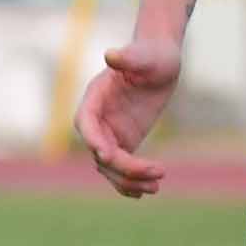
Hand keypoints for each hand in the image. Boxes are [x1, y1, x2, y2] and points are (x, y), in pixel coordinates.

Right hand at [76, 32, 182, 196]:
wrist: (160, 61)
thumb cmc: (152, 55)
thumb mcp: (144, 56)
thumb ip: (128, 57)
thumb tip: (110, 55)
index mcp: (96, 96)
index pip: (85, 122)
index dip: (93, 140)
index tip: (109, 155)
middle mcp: (98, 118)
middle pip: (99, 151)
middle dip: (123, 166)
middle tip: (156, 171)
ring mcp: (109, 132)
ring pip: (109, 166)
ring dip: (128, 180)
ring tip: (156, 186)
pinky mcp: (123, 140)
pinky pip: (120, 167)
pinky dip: (129, 182)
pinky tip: (147, 190)